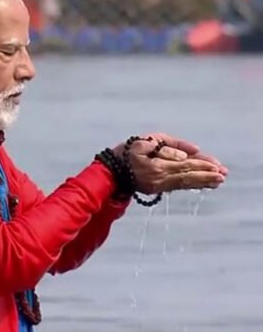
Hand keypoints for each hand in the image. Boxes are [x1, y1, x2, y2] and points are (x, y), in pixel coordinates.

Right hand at [112, 134, 226, 194]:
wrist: (108, 172)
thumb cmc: (125, 153)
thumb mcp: (143, 142)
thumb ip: (168, 145)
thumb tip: (190, 153)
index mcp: (156, 166)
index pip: (185, 165)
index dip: (202, 166)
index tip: (217, 166)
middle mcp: (159, 179)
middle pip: (187, 176)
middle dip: (206, 175)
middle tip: (223, 175)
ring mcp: (158, 186)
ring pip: (184, 183)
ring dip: (202, 182)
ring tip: (217, 181)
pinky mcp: (156, 189)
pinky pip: (177, 186)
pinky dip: (191, 184)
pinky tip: (201, 184)